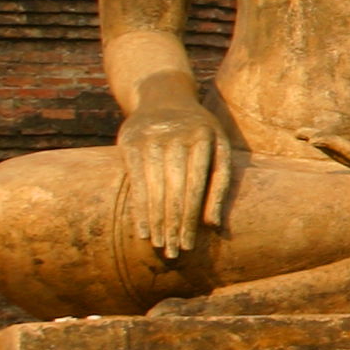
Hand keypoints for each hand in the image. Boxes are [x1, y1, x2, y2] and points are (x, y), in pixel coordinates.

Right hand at [118, 101, 229, 258]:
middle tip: (174, 254)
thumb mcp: (217, 147)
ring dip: (157, 222)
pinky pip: (135, 182)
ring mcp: (151, 138)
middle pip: (175, 190)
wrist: (164, 95)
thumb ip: (219, 183)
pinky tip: (143, 231)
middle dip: (175, 225)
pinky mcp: (129, 142)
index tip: (190, 244)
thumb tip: (213, 225)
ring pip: (154, 189)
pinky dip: (139, 209)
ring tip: (160, 247)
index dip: (192, 217)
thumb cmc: (199, 131)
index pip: (197, 186)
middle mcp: (177, 137)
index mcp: (205, 138)